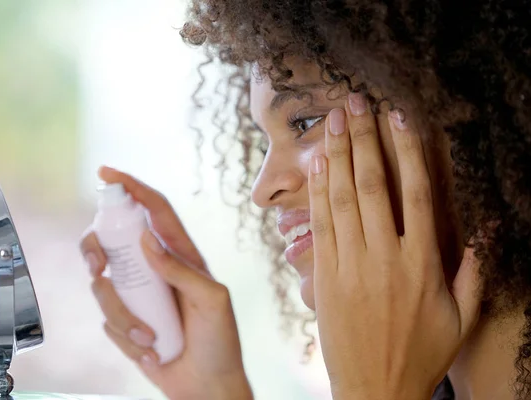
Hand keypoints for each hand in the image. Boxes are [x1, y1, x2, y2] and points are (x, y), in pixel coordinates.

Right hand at [80, 167, 252, 399]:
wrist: (206, 386)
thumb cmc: (219, 342)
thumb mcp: (212, 300)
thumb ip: (181, 269)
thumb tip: (147, 239)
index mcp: (180, 255)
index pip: (154, 210)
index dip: (131, 187)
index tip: (106, 173)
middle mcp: (154, 269)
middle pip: (111, 240)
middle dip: (97, 250)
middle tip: (100, 267)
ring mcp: (137, 295)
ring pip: (103, 287)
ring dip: (123, 317)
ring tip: (153, 341)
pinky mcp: (125, 321)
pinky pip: (107, 321)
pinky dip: (126, 339)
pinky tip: (151, 351)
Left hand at [308, 100, 481, 398]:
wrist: (373, 390)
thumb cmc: (420, 355)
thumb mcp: (460, 319)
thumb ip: (472, 274)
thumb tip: (482, 233)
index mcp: (421, 264)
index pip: (414, 194)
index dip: (407, 151)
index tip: (400, 118)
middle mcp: (383, 258)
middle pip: (372, 186)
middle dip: (362, 139)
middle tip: (355, 103)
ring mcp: (349, 266)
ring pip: (341, 200)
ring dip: (336, 156)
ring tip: (332, 121)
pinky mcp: (323, 277)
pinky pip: (320, 226)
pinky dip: (317, 193)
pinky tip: (317, 166)